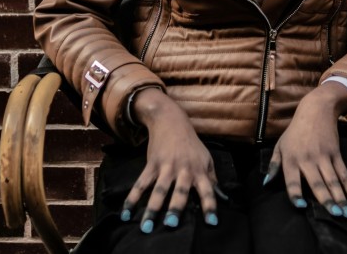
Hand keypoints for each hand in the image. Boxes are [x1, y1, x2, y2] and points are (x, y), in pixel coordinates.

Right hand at [120, 88, 219, 231]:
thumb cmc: (190, 144)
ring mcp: (166, 166)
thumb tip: (219, 196)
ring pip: (159, 189)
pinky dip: (132, 197)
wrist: (171, 121)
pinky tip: (126, 212)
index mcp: (199, 169)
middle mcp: (184, 169)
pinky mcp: (152, 164)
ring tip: (147, 226)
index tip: (211, 222)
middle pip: (180, 190)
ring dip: (153, 207)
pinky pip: (141, 183)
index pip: (207, 189)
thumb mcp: (205, 157)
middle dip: (176, 207)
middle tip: (172, 223)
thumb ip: (211, 177)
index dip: (210, 205)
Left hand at [264, 82, 346, 217]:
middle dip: (326, 200)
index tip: (301, 207)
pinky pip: (344, 174)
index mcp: (291, 158)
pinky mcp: (335, 153)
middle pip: (317, 183)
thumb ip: (274, 165)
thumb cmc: (294, 131)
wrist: (315, 110)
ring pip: (332, 180)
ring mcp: (323, 156)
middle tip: (335, 215)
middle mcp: (307, 159)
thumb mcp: (280, 145)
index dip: (296, 193)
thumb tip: (266, 184)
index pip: (292, 180)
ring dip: (341, 198)